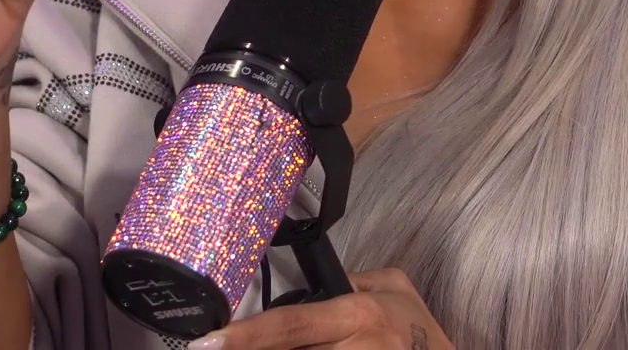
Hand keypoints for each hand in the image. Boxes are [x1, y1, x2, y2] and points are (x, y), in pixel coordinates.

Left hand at [189, 271, 449, 349]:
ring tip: (248, 345)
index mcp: (361, 314)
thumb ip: (348, 283)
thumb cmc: (419, 330)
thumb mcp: (392, 288)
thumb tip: (300, 288)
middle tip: (217, 346)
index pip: (291, 324)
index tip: (208, 343)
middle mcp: (360, 348)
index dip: (246, 336)